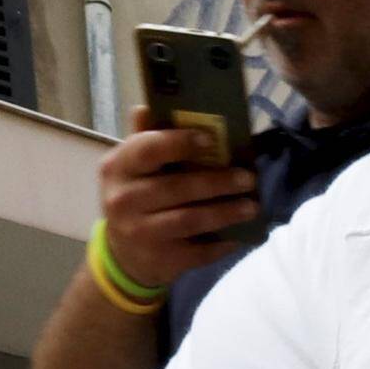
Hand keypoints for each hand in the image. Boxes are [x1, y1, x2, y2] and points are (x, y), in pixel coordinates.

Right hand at [93, 126, 257, 291]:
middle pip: (178, 187)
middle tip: (248, 178)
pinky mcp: (162, 260)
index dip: (179, 143)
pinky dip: (223, 244)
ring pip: (192, 219)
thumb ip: (144, 141)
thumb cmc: (135, 200)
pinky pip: (200, 251)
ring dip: (227, 212)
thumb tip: (148, 108)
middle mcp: (124, 201)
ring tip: (252, 206)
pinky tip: (240, 235)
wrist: (123, 257)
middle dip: (218, 182)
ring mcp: (141, 233)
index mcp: (117, 169)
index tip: (210, 139)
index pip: (147, 150)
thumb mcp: (131, 170)